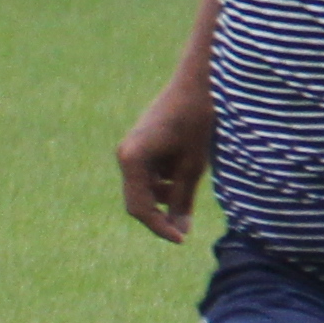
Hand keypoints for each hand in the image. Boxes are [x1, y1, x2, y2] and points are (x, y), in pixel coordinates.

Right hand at [116, 91, 213, 242]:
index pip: (140, 208)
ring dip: (163, 197)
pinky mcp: (139, 145)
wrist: (198, 83)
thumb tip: (180, 230)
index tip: (182, 239)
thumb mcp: (193, 166)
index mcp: (133, 160)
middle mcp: (125, 155)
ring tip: (188, 189)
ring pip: (143, 189)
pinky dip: (164, 181)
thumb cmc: (197, 121)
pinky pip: (147, 174)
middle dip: (160, 214)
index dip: (160, 228)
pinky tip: (183, 169)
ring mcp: (130, 149)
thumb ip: (183, 199)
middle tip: (185, 225)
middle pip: (137, 201)